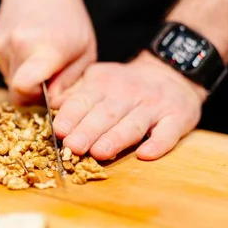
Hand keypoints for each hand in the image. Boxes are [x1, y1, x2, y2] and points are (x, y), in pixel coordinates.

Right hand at [0, 0, 96, 104]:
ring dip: (26, 80)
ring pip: (11, 83)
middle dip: (33, 93)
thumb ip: (70, 83)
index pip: (23, 88)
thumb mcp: (84, 51)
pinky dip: (18, 69)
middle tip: (49, 78)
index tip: (48, 92)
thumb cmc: (69, 19)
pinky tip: (29, 52)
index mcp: (45, 49)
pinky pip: (6, 71)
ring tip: (40, 61)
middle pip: (17, 93)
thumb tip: (53, 104)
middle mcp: (18, 47)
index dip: (34, 98)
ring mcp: (2, 46)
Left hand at [52, 51, 207, 160]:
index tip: (59, 130)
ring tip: (101, 153)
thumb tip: (51, 104)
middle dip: (89, 131)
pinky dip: (159, 143)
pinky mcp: (177, 118)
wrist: (170, 72)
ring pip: (133, 124)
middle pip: (106, 115)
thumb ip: (74, 94)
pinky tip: (147, 154)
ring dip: (117, 139)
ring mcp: (154, 106)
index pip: (85, 100)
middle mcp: (128, 94)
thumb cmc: (123, 86)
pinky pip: (168, 132)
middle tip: (73, 146)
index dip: (72, 115)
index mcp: (103, 85)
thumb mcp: (96, 80)